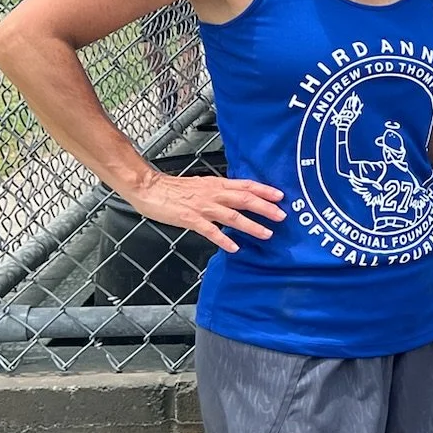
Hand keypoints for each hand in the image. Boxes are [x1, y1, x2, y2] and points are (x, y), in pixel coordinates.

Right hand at [120, 169, 284, 252]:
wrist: (150, 188)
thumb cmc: (175, 188)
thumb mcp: (202, 184)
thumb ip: (220, 190)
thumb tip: (237, 196)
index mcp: (217, 184)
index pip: (246, 185)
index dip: (264, 190)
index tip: (281, 196)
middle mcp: (213, 194)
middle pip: (245, 199)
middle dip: (265, 208)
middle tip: (282, 216)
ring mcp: (203, 207)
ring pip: (233, 216)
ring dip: (251, 226)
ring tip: (266, 234)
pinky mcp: (190, 219)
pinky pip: (211, 231)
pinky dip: (224, 240)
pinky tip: (234, 248)